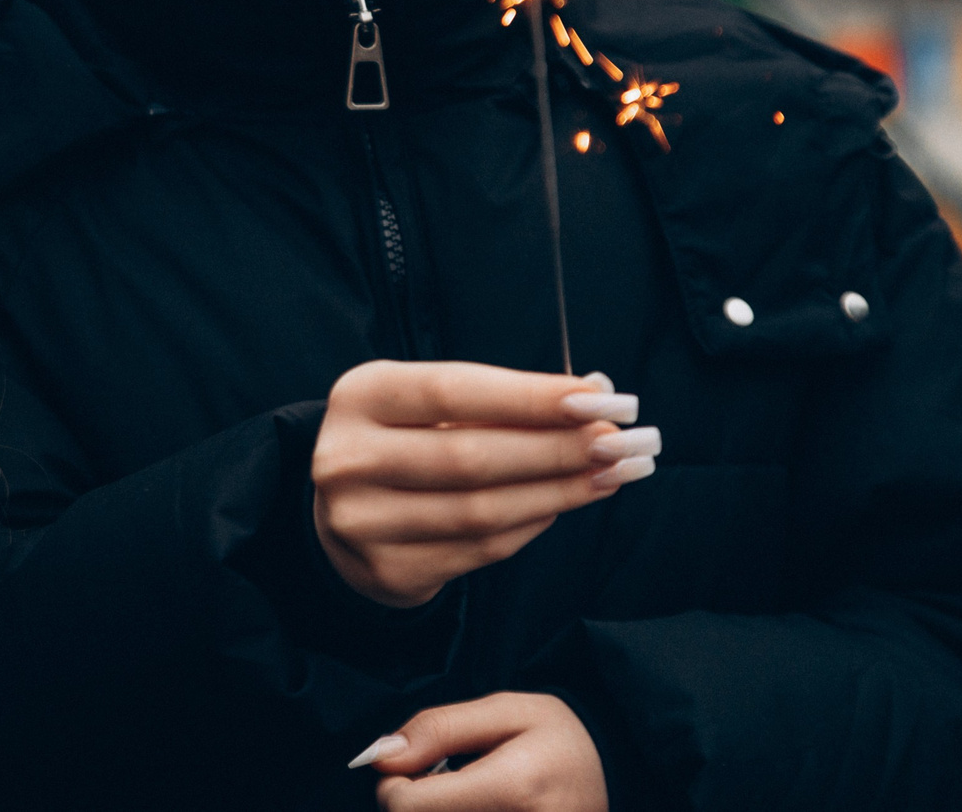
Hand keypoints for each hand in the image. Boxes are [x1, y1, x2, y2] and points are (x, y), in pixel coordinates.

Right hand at [312, 361, 655, 607]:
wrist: (341, 514)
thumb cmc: (403, 442)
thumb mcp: (428, 405)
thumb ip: (499, 402)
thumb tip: (595, 397)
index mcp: (359, 397)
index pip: (453, 391)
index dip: (529, 396)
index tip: (598, 398)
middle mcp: (348, 458)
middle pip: (471, 456)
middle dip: (556, 449)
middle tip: (619, 443)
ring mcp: (362, 522)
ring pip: (481, 510)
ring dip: (558, 493)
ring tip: (610, 475)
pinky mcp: (388, 571)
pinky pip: (479, 550)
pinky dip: (531, 525)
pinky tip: (561, 504)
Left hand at [352, 692, 606, 810]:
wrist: (620, 779)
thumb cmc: (561, 741)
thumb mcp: (507, 711)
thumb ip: (440, 729)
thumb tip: (382, 756)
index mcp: (512, 788)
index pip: (407, 808)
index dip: (393, 785)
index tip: (407, 767)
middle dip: (415, 803)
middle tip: (442, 780)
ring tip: (467, 796)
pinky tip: (478, 809)